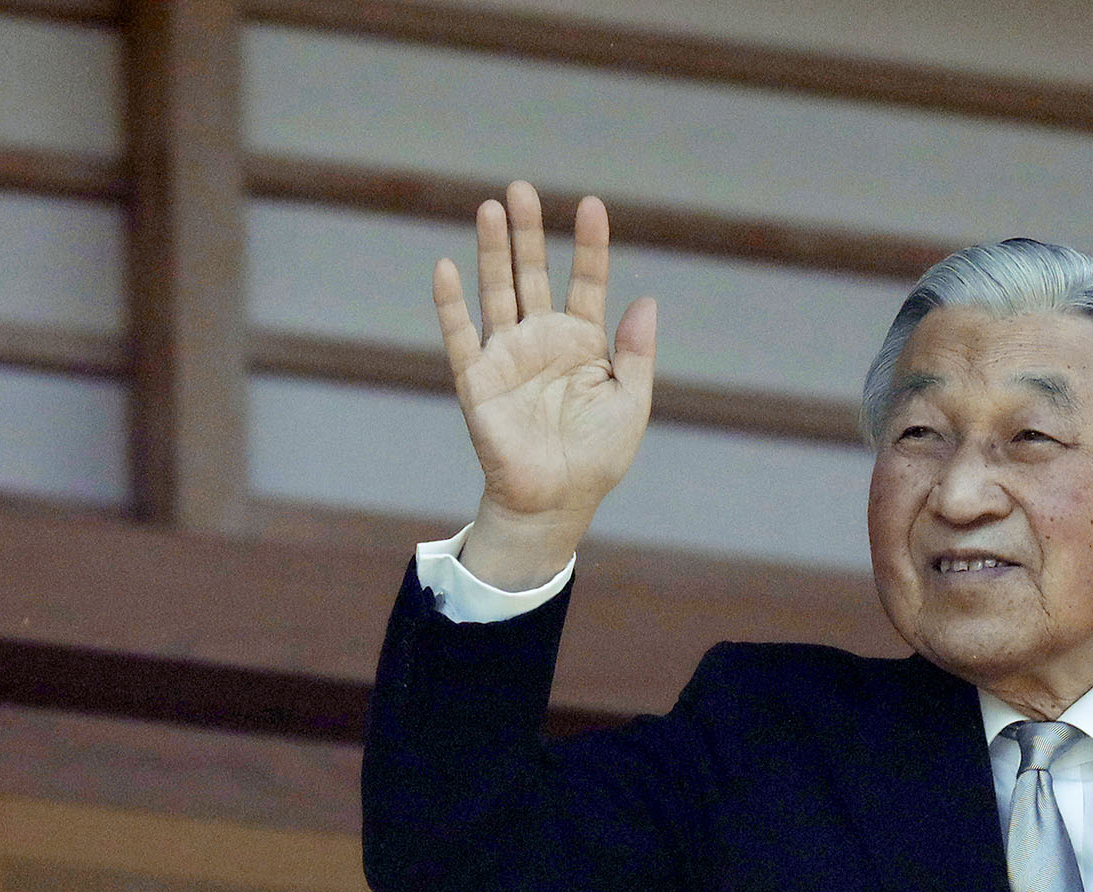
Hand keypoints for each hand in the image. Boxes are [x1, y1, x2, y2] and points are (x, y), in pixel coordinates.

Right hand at [435, 181, 656, 588]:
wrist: (556, 502)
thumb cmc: (597, 458)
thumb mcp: (631, 402)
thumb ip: (636, 353)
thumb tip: (646, 301)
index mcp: (583, 342)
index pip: (586, 280)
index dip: (589, 244)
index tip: (591, 205)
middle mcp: (542, 340)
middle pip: (532, 274)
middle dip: (527, 232)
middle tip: (520, 188)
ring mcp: (508, 357)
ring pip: (496, 292)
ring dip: (492, 252)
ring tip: (489, 209)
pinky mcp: (478, 380)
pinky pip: (460, 336)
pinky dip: (450, 304)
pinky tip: (445, 268)